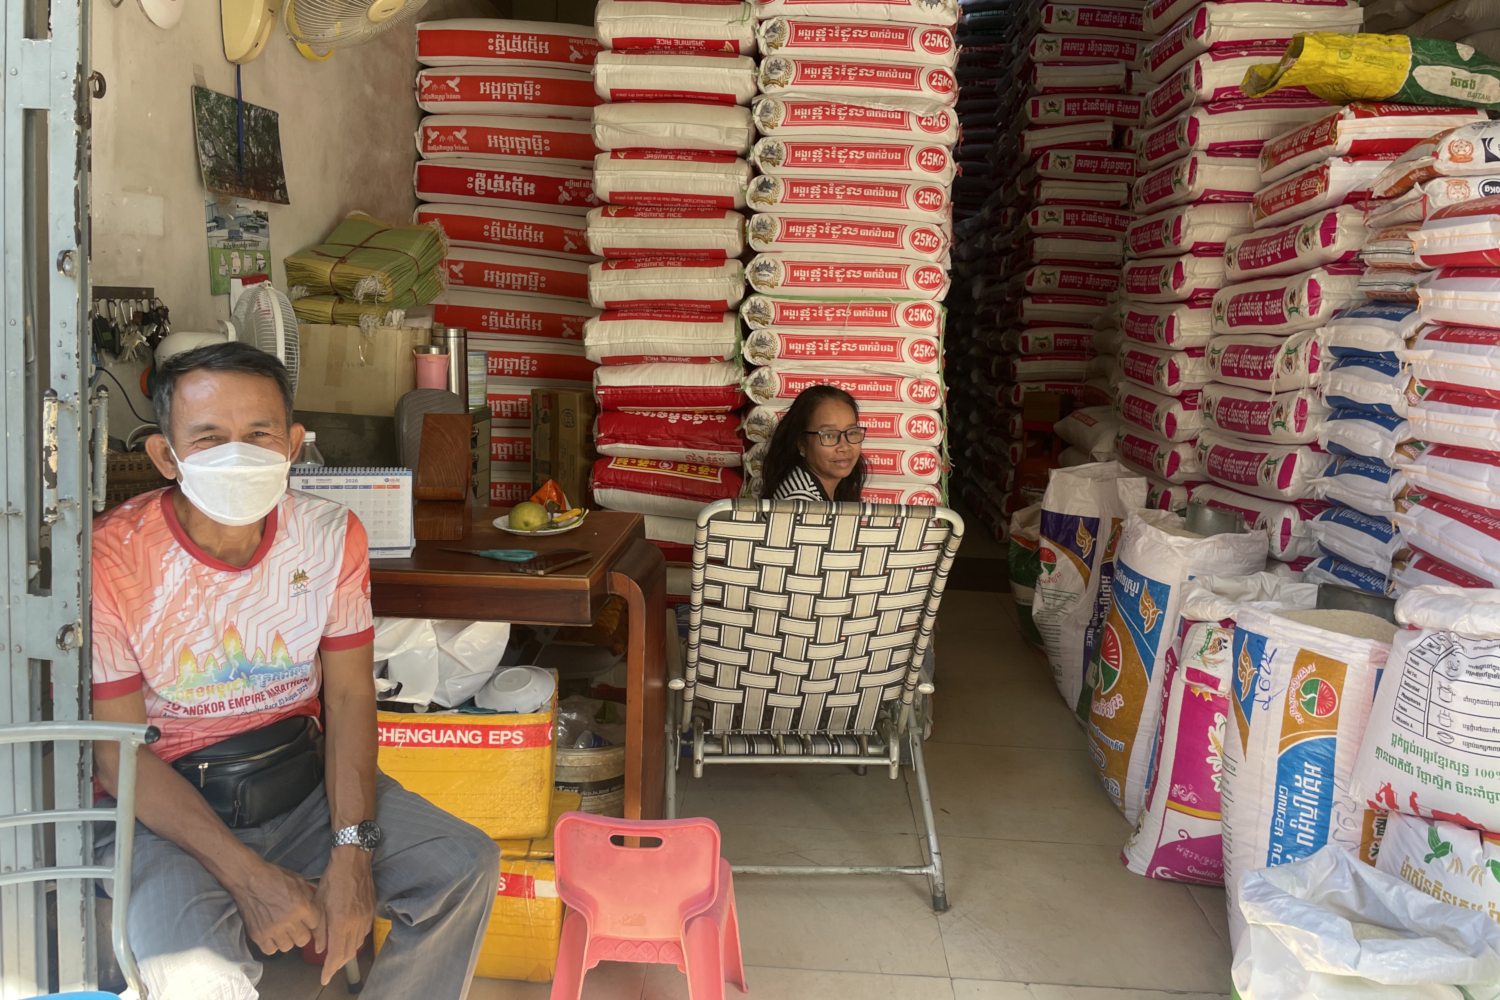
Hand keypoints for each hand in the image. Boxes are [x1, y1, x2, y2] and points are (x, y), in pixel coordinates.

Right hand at [227, 859, 322, 953]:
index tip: (306, 917)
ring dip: (287, 939)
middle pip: (303, 940)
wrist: (248, 878)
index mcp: (301, 907)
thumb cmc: (274, 876)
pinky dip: (272, 945)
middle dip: (302, 932)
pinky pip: (270, 950)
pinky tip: (272, 935)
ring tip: (283, 930)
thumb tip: (314, 909)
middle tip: (296, 925)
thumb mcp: (298, 880)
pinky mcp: (258, 936)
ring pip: (288, 947)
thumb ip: (309, 896)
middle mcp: (288, 922)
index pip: (315, 924)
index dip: (312, 920)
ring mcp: (272, 931)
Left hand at [314, 847, 375, 985]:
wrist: (353, 860)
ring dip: (347, 953)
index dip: (329, 969)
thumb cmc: (332, 879)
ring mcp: (366, 917)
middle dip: (338, 964)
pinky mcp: (372, 910)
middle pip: (349, 953)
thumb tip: (319, 947)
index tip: (324, 979)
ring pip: (358, 944)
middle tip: (328, 970)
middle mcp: (356, 923)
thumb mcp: (318, 903)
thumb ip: (319, 928)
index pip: (336, 954)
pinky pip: (364, 933)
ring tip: (337, 957)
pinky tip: (348, 939)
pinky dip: (355, 941)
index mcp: (341, 922)